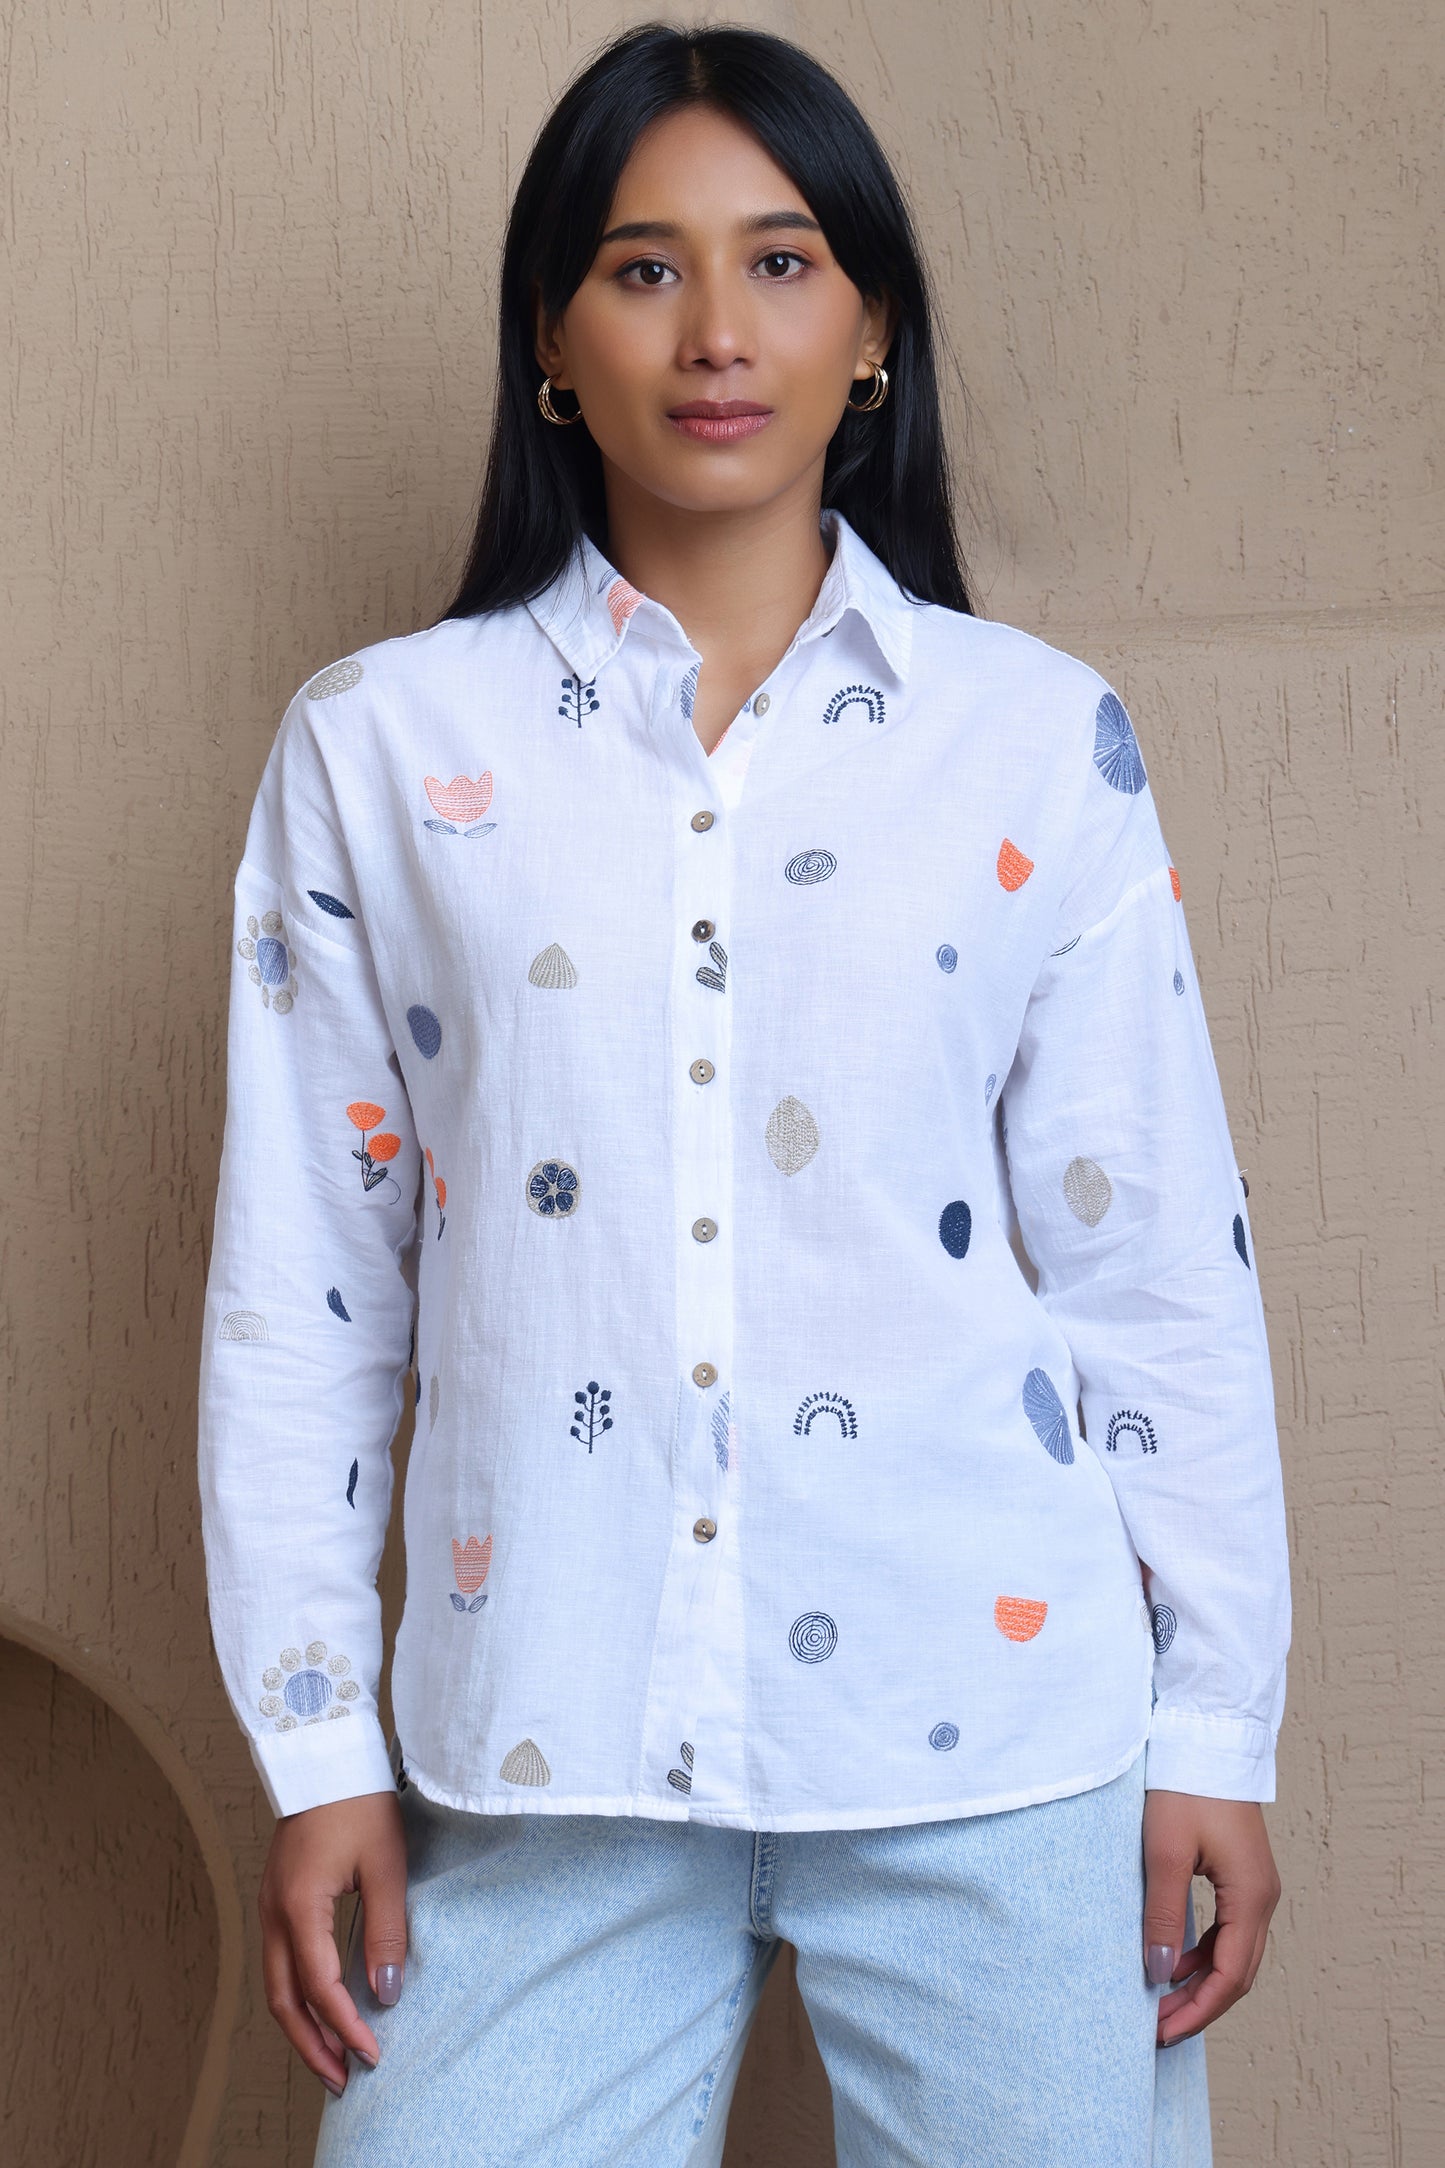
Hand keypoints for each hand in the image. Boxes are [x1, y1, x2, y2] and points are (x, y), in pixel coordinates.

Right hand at [259, 1789, 408, 2095]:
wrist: (324, 1755)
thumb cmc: (358, 1803)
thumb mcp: (385, 1865)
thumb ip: (386, 1930)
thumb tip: (386, 1992)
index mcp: (299, 1907)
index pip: (321, 1989)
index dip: (347, 2027)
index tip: (374, 2054)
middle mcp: (274, 1914)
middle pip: (284, 2001)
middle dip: (313, 2046)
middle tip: (344, 2079)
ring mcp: (269, 1906)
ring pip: (276, 1986)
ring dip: (302, 2026)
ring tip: (332, 2057)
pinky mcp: (276, 1899)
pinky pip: (279, 1962)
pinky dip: (297, 1996)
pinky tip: (321, 2007)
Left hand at [1142, 1790, 1280, 2046]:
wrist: (1208, 1738)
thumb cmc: (1186, 1787)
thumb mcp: (1165, 1851)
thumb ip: (1165, 1914)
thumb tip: (1160, 1972)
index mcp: (1252, 1897)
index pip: (1230, 1977)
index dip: (1197, 2010)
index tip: (1161, 2032)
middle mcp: (1263, 1898)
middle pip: (1238, 1973)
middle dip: (1199, 2005)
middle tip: (1157, 2028)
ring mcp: (1255, 1886)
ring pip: (1235, 1954)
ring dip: (1201, 1981)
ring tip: (1161, 2001)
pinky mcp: (1242, 1875)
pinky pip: (1229, 1930)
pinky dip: (1204, 1953)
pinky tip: (1175, 1959)